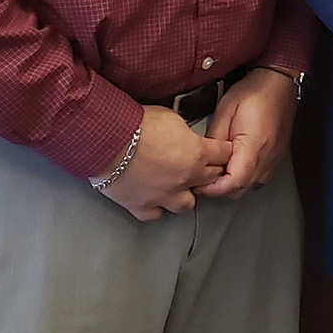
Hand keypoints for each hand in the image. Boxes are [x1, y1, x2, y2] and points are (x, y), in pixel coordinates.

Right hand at [97, 105, 233, 220]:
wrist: (108, 140)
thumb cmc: (137, 124)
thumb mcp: (172, 118)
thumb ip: (186, 132)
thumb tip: (188, 137)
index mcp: (197, 153)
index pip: (224, 154)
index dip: (223, 150)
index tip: (220, 150)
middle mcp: (185, 178)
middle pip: (211, 180)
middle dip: (209, 171)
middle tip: (200, 165)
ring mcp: (164, 195)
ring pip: (187, 205)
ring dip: (185, 194)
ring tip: (177, 185)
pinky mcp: (143, 205)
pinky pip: (156, 214)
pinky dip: (155, 208)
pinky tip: (153, 198)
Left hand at [195, 68, 299, 199]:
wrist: (278, 83)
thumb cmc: (253, 92)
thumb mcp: (225, 111)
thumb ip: (213, 139)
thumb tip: (204, 159)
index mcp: (253, 146)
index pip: (233, 183)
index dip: (213, 188)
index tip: (198, 182)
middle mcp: (266, 158)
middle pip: (240, 191)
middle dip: (219, 190)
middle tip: (202, 178)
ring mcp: (273, 160)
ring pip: (249, 188)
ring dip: (231, 186)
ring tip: (217, 171)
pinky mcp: (275, 158)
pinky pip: (257, 179)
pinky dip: (243, 178)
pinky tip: (233, 166)